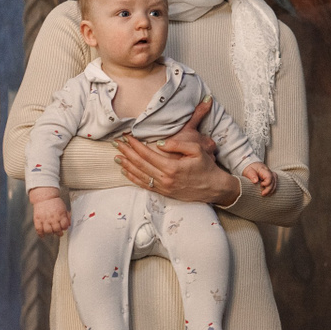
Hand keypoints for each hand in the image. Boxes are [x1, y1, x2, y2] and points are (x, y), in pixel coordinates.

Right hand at [30, 190, 69, 234]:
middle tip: (58, 232)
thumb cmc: (54, 202)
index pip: (64, 226)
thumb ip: (67, 217)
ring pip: (48, 231)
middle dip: (58, 233)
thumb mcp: (64, 208)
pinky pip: (39, 230)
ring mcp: (45, 219)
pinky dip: (41, 234)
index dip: (64, 228)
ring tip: (51, 232)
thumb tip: (69, 224)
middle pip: (57, 230)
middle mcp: (53, 218)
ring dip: (50, 233)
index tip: (63, 228)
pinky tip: (43, 235)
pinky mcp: (37, 220)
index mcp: (60, 215)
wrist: (44, 197)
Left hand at [114, 99, 239, 204]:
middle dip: (127, 153)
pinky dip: (133, 178)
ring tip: (116, 156)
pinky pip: (144, 185)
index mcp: (172, 167)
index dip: (135, 145)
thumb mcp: (197, 150)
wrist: (214, 187)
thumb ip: (177, 144)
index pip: (148, 154)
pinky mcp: (164, 192)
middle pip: (140, 164)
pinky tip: (126, 172)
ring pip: (139, 175)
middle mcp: (165, 179)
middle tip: (117, 143)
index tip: (127, 137)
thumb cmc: (207, 167)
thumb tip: (160, 143)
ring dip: (126, 165)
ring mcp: (163, 187)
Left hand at [241, 162, 275, 195]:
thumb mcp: (248, 171)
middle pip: (273, 181)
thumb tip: (255, 181)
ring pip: (275, 183)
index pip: (269, 177)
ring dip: (271, 190)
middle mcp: (269, 172)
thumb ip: (252, 175)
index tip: (261, 185)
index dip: (266, 183)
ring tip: (265, 194)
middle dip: (269, 189)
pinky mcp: (271, 178)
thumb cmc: (250, 169)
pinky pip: (274, 184)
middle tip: (263, 194)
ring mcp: (271, 175)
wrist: (251, 165)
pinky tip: (268, 193)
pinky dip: (272, 189)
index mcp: (263, 169)